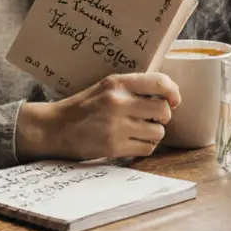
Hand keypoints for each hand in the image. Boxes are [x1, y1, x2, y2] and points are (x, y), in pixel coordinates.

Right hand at [16, 73, 181, 161]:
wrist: (56, 127)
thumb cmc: (84, 106)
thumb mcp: (106, 86)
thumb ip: (133, 88)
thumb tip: (168, 95)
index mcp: (117, 83)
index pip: (159, 82)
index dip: (173, 92)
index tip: (174, 100)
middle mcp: (118, 102)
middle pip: (164, 111)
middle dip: (162, 117)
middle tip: (152, 118)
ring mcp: (116, 126)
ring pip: (158, 132)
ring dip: (153, 134)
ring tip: (139, 131)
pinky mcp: (114, 147)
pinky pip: (147, 149)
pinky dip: (144, 147)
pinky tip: (133, 142)